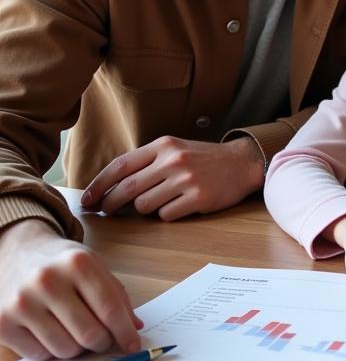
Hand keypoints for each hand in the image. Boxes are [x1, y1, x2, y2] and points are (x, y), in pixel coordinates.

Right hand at [0, 219, 143, 359]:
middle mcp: (47, 281)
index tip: (133, 347)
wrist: (18, 253)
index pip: (110, 309)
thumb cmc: (63, 264)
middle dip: (104, 343)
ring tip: (75, 331)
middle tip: (104, 340)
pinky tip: (51, 332)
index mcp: (78, 264)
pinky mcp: (2, 322)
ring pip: (65, 349)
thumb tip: (134, 329)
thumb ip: (117, 296)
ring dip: (77, 349)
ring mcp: (21, 302)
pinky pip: (39, 355)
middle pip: (89, 334)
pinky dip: (52, 351)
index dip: (125, 333)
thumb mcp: (95, 267)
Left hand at [81, 136, 264, 220]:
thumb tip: (112, 187)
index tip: (87, 199)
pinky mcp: (198, 198)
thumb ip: (148, 162)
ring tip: (159, 202)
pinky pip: (166, 215)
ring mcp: (186, 180)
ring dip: (145, 209)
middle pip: (127, 189)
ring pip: (144, 206)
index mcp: (163, 146)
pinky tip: (179, 206)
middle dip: (110, 204)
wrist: (242, 162)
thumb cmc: (204, 159)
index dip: (99, 184)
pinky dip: (167, 214)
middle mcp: (173, 160)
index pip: (120, 165)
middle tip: (105, 212)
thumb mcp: (175, 149)